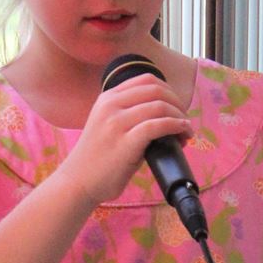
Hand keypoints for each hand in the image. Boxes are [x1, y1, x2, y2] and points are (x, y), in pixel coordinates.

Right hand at [63, 73, 190, 207]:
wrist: (77, 182)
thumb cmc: (97, 158)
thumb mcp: (107, 125)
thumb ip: (129, 114)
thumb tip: (166, 116)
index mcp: (107, 98)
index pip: (146, 80)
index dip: (169, 91)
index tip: (176, 108)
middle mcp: (111, 105)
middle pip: (157, 90)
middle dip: (177, 103)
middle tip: (184, 121)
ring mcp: (116, 122)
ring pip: (160, 106)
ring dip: (180, 118)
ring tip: (185, 133)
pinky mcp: (125, 142)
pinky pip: (158, 125)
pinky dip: (176, 127)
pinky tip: (182, 135)